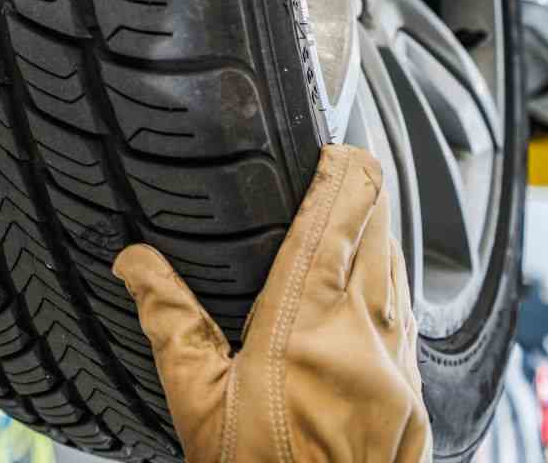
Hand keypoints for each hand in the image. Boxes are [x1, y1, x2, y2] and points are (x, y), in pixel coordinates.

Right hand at [113, 145, 430, 462]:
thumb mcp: (195, 399)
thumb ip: (169, 319)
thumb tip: (135, 262)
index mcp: (305, 328)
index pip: (338, 221)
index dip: (344, 173)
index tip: (335, 147)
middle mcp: (364, 339)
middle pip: (380, 235)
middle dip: (366, 193)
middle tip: (347, 165)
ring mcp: (398, 370)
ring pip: (400, 274)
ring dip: (384, 234)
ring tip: (364, 208)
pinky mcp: (412, 398)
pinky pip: (410, 318)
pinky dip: (394, 283)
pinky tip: (380, 283)